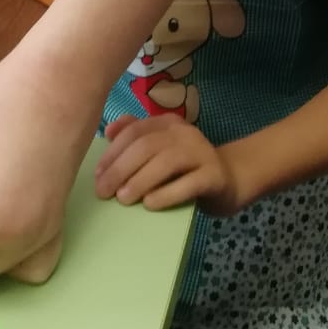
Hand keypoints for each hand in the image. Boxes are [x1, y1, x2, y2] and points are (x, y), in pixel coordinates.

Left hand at [94, 114, 239, 216]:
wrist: (229, 181)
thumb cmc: (185, 169)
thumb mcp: (161, 151)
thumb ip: (136, 138)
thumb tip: (109, 132)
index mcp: (167, 123)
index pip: (134, 132)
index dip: (113, 153)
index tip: (97, 174)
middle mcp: (185, 133)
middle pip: (147, 146)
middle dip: (121, 169)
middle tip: (104, 191)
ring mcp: (202, 152)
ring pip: (166, 162)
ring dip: (140, 181)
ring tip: (123, 199)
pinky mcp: (214, 176)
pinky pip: (188, 184)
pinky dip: (166, 194)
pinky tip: (150, 204)